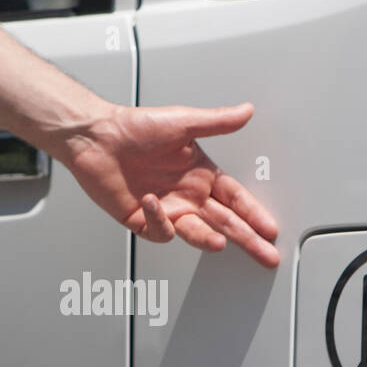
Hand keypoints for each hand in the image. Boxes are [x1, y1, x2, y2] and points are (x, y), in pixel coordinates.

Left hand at [60, 102, 279, 267]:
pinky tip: (153, 203)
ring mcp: (166, 209)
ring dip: (208, 238)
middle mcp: (187, 194)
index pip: (236, 199)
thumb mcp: (182, 121)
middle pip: (225, 222)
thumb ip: (217, 122)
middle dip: (248, 239)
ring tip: (220, 243)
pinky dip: (159, 220)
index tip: (270, 229)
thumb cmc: (134, 127)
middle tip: (266, 255)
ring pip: (195, 232)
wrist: (96, 138)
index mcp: (201, 174)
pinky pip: (159, 230)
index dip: (254, 214)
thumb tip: (245, 111)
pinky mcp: (141, 219)